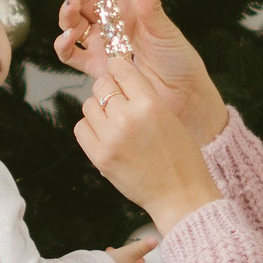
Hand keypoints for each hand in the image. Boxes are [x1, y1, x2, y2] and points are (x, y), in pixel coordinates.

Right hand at [54, 0, 228, 144]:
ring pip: (73, 24)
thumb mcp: (165, 30)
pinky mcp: (95, 68)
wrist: (180, 97)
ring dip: (67, 15)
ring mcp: (102, 45)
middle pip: (86, 0)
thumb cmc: (178, 61)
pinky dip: (63, 45)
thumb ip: (153, 5)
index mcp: (131, 9)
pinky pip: (70, 54)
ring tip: (72, 9)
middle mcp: (113, 25)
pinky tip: (68, 38)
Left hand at [76, 54, 222, 234]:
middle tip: (117, 100)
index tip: (120, 74)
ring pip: (88, 105)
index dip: (119, 69)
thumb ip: (144, 97)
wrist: (180, 194)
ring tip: (113, 120)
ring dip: (98, 109)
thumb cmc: (181, 157)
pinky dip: (90, 128)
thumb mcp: (169, 116)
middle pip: (101, 85)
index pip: (121, 68)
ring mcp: (110, 138)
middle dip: (108, 89)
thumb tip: (119, 77)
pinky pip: (82, 128)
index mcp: (150, 103)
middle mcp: (127, 118)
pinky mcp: (100, 157)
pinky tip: (105, 134)